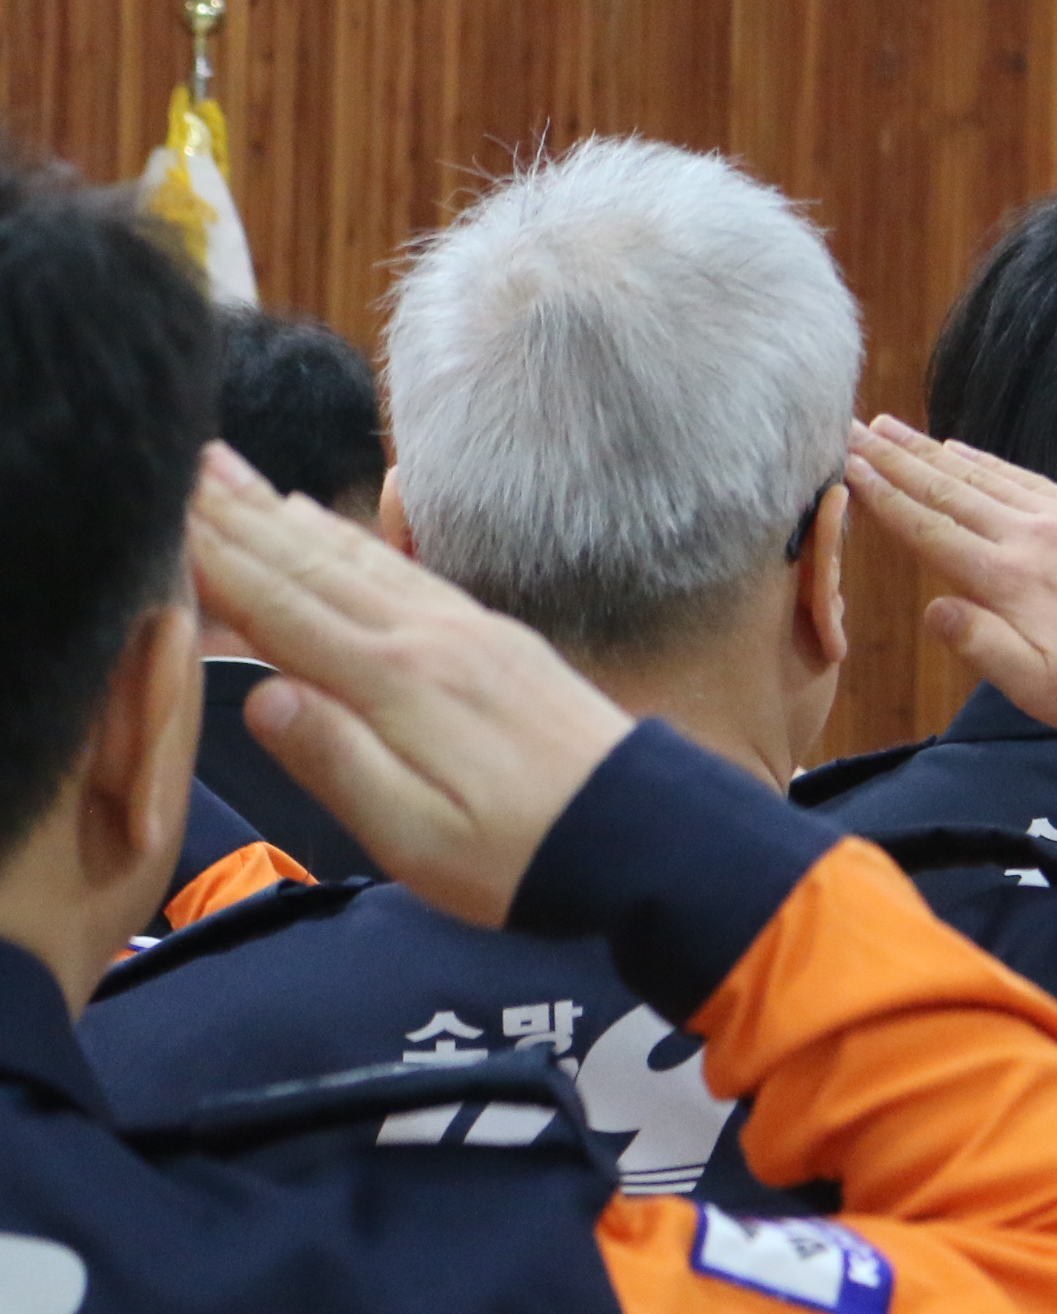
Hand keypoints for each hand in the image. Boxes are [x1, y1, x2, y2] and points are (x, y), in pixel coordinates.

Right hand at [187, 444, 633, 927]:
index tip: (159, 508)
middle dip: (240, 514)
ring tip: (233, 472)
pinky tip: (332, 521)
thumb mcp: (417, 837)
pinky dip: (354, 538)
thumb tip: (260, 698)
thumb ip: (337, 763)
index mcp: (396, 683)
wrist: (641, 834)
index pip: (282, 608)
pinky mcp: (495, 637)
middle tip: (180, 457)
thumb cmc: (520, 855)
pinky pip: (405, 569)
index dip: (216, 559)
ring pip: (357, 556)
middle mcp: (429, 636)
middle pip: (312, 564)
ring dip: (288, 513)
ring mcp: (466, 628)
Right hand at [843, 416, 1056, 739]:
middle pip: (949, 490)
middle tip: (853, 427)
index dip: (883, 497)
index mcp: (1008, 581)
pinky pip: (1030, 478)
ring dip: (935, 451)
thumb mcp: (1035, 686)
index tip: (846, 466)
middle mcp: (1032, 537)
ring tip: (894, 428)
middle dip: (896, 459)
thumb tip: (935, 608)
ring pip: (986, 477)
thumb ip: (978, 644)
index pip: (929, 531)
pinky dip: (990, 461)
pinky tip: (966, 450)